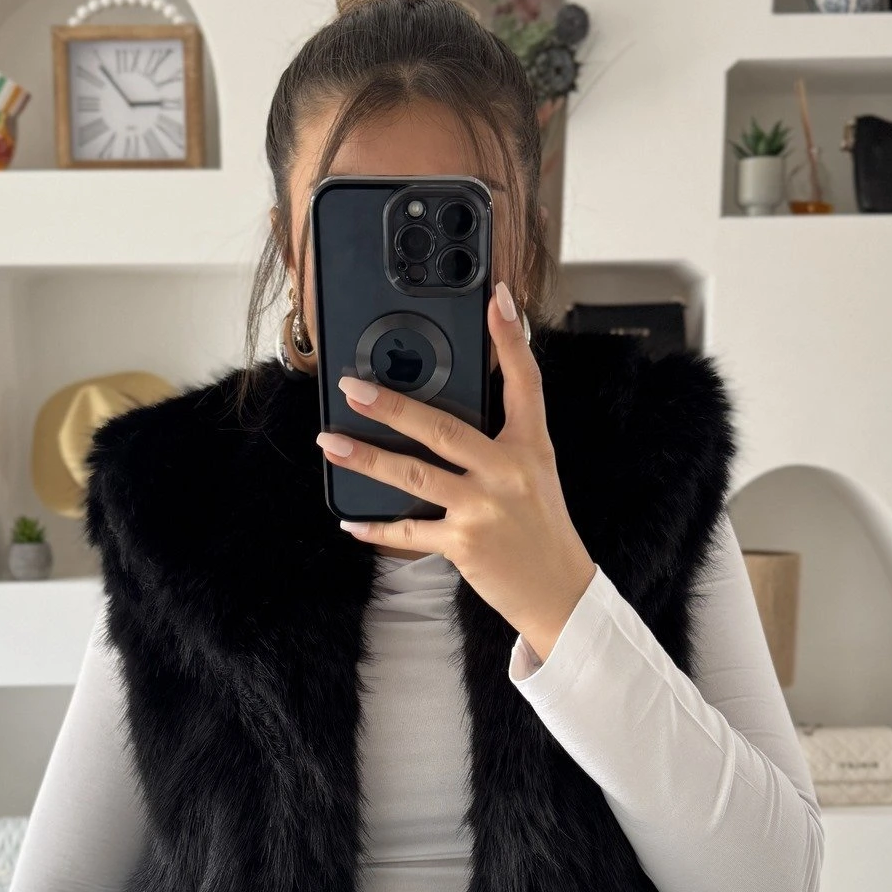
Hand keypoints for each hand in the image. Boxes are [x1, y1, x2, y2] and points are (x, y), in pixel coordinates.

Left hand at [317, 281, 596, 662]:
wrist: (559, 593)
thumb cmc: (542, 529)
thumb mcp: (535, 473)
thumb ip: (502, 439)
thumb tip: (452, 410)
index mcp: (531, 447)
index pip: (525, 382)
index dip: (511, 338)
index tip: (497, 299)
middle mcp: (508, 472)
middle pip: (443, 428)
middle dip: (393, 406)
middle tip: (353, 388)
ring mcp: (484, 508)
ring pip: (415, 476)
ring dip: (368, 458)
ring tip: (332, 443)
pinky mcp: (464, 545)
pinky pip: (409, 533)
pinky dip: (377, 529)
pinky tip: (352, 520)